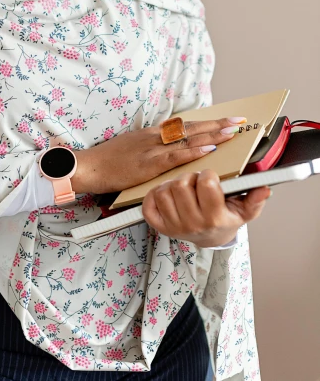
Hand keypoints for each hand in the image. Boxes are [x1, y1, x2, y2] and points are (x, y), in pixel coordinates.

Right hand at [71, 117, 245, 194]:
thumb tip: (171, 150)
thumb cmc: (109, 161)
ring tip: (232, 132)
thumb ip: (152, 148)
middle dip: (217, 124)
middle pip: (191, 127)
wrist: (90, 167)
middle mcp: (155, 136)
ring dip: (212, 135)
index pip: (185, 125)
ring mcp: (152, 148)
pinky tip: (209, 149)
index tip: (225, 120)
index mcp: (152, 134)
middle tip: (239, 121)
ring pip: (188, 138)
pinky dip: (193, 151)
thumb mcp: (133, 149)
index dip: (207, 122)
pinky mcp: (148, 163)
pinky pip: (175, 156)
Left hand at [142, 169, 270, 246]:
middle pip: (181, 184)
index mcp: (214, 217)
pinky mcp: (159, 226)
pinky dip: (154, 195)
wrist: (210, 239)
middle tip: (195, 182)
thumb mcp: (244, 211)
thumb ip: (255, 200)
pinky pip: (148, 203)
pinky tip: (167, 195)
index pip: (206, 183)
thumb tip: (265, 189)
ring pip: (163, 191)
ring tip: (183, 188)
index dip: (207, 175)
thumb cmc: (226, 218)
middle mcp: (193, 223)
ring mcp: (173, 226)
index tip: (210, 177)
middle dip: (189, 177)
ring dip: (171, 184)